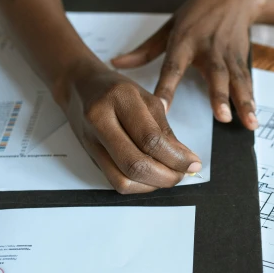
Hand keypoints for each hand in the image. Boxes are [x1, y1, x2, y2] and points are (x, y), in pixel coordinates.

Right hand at [62, 59, 201, 193]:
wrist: (80, 87)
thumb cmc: (117, 90)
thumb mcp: (147, 98)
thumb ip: (165, 129)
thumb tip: (185, 159)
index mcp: (120, 98)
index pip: (150, 138)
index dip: (176, 157)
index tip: (193, 162)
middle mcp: (101, 120)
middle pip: (135, 164)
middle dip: (165, 176)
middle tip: (182, 174)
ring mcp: (92, 141)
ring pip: (123, 179)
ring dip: (152, 185)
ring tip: (169, 176)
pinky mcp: (90, 156)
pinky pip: (115, 181)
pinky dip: (139, 185)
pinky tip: (152, 177)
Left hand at [111, 0, 264, 129]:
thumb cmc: (198, 12)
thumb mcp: (169, 26)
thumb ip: (145, 50)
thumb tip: (116, 63)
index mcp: (185, 41)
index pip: (173, 67)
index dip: (167, 88)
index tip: (162, 108)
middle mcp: (209, 48)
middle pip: (214, 74)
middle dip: (218, 96)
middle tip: (221, 117)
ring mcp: (227, 54)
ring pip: (236, 80)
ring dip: (242, 102)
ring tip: (247, 122)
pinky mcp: (241, 59)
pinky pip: (246, 81)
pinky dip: (251, 100)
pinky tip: (253, 119)